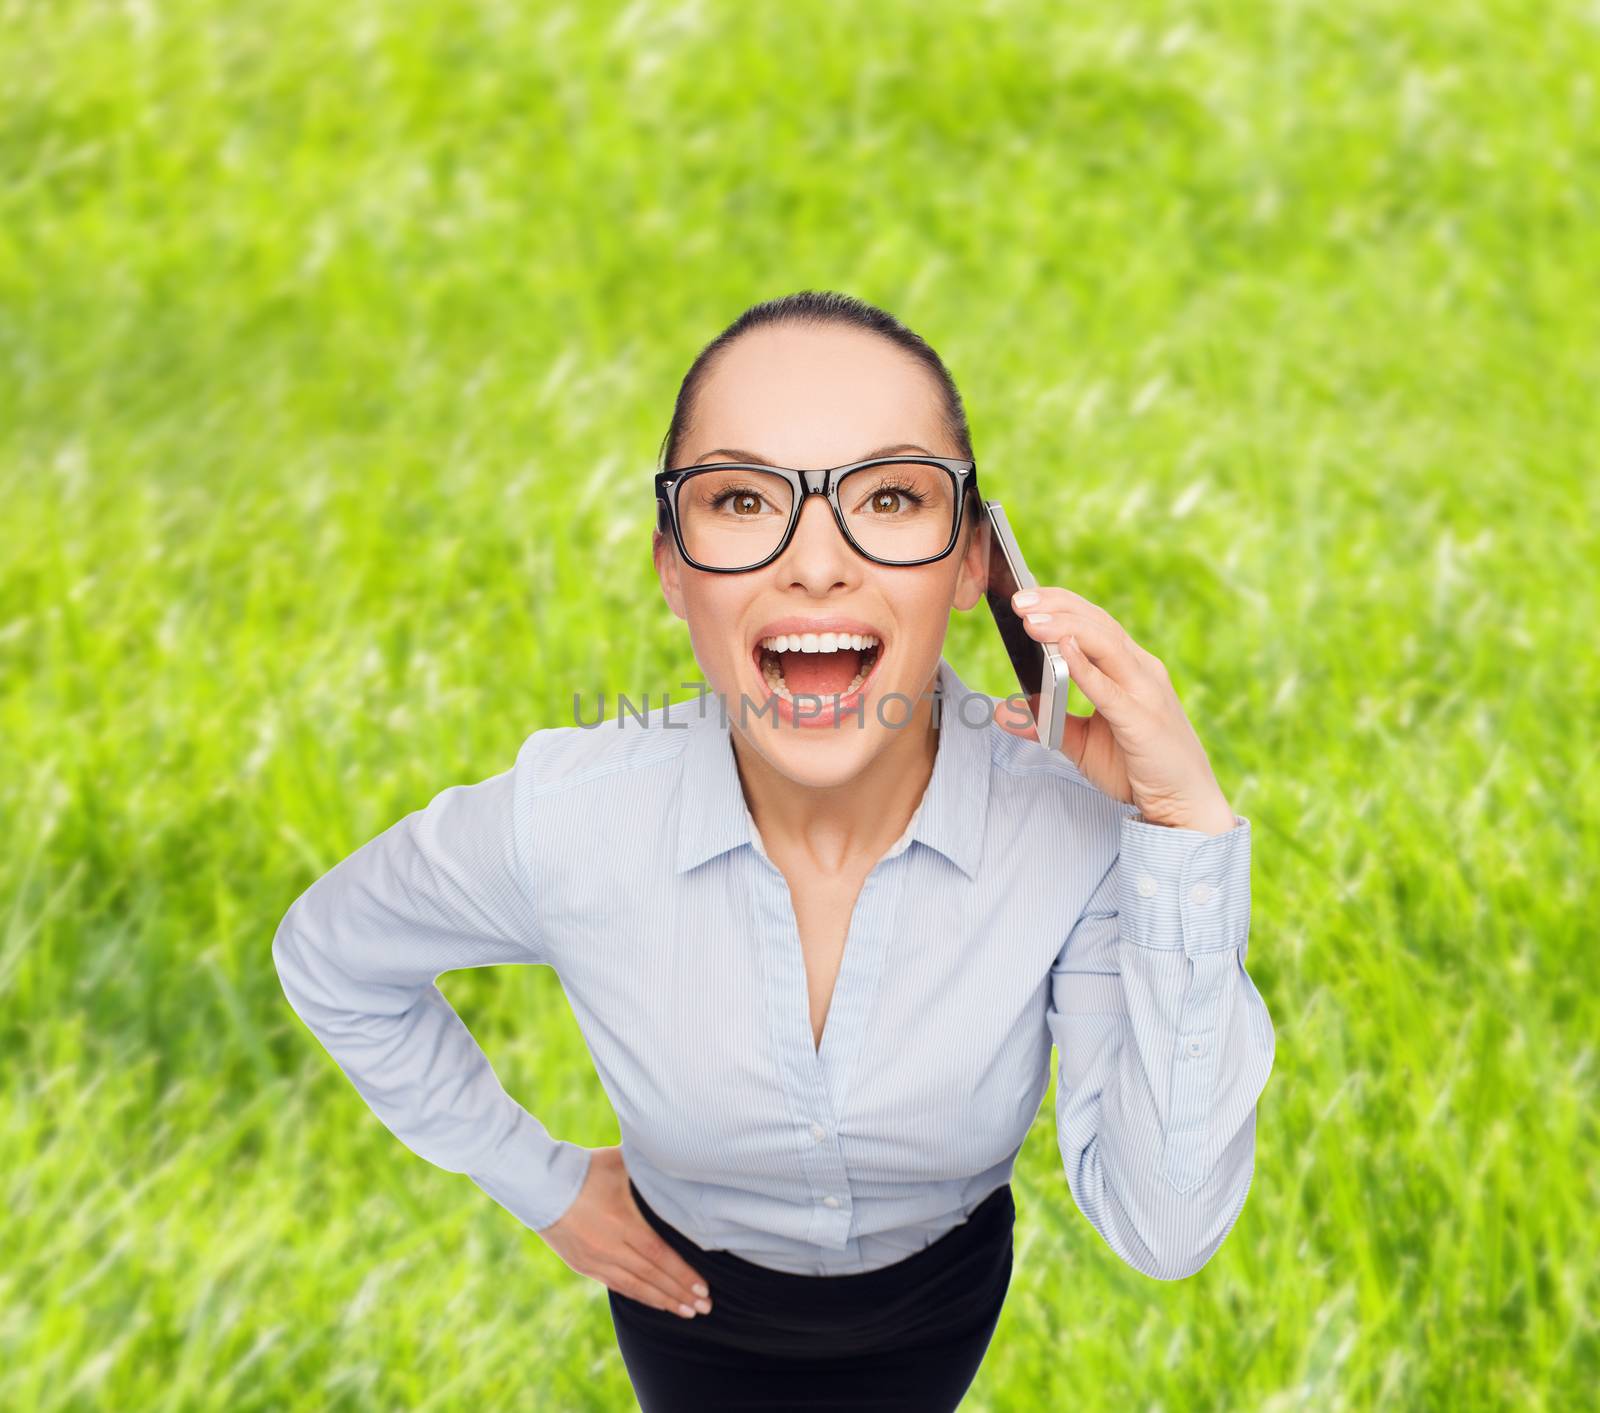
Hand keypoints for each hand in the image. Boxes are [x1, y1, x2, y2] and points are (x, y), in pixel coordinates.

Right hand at [537, 1146, 713, 1318]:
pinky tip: (656, 1302)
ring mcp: (595, 1260)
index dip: (682, 1274)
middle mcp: (609, 1246)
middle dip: (680, 1293)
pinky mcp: (583, 1265)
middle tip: (705, 1307)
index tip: (703, 1288)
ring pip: (635, 1287)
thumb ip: (649, 1166)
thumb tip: (680, 1155)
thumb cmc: (585, 1168)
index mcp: (622, 1222)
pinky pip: (617, 1286)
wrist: (539, 1184)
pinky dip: (640, 1296)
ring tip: (687, 1313)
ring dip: (663, 1301)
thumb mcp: (620, 1162)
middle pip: (651, 1276)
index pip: (659, 1255)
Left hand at [991, 587, 1236, 833]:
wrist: (1185, 806)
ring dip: (1065, 628)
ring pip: (1105, 644)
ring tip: (1031, 620)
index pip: (1096, 623)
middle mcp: (1142, 672)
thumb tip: (1006, 712)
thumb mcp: (1083, 744)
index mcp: (1131, 669)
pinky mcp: (1143, 720)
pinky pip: (1109, 688)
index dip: (1062, 604)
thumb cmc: (1138, 770)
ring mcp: (1146, 693)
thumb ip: (1050, 723)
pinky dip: (1084, 667)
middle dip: (1057, 606)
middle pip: (1098, 624)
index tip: (1026, 597)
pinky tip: (1062, 652)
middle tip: (1020, 600)